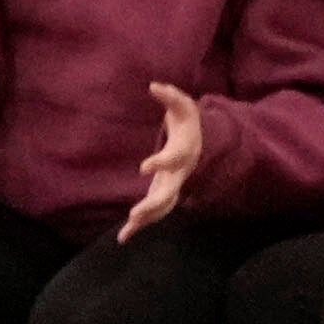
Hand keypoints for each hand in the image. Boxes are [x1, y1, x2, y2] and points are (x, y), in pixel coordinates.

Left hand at [121, 79, 215, 239]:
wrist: (200, 143)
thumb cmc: (188, 121)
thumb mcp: (183, 105)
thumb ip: (171, 95)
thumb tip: (154, 86)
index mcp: (183, 152)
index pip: (173, 159)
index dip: (159, 163)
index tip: (142, 167)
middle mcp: (179, 174)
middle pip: (168, 193)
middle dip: (152, 205)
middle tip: (135, 213)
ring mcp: (172, 186)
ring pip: (161, 208)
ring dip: (145, 220)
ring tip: (126, 233)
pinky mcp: (163, 192)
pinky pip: (153, 212)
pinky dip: (139, 226)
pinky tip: (123, 237)